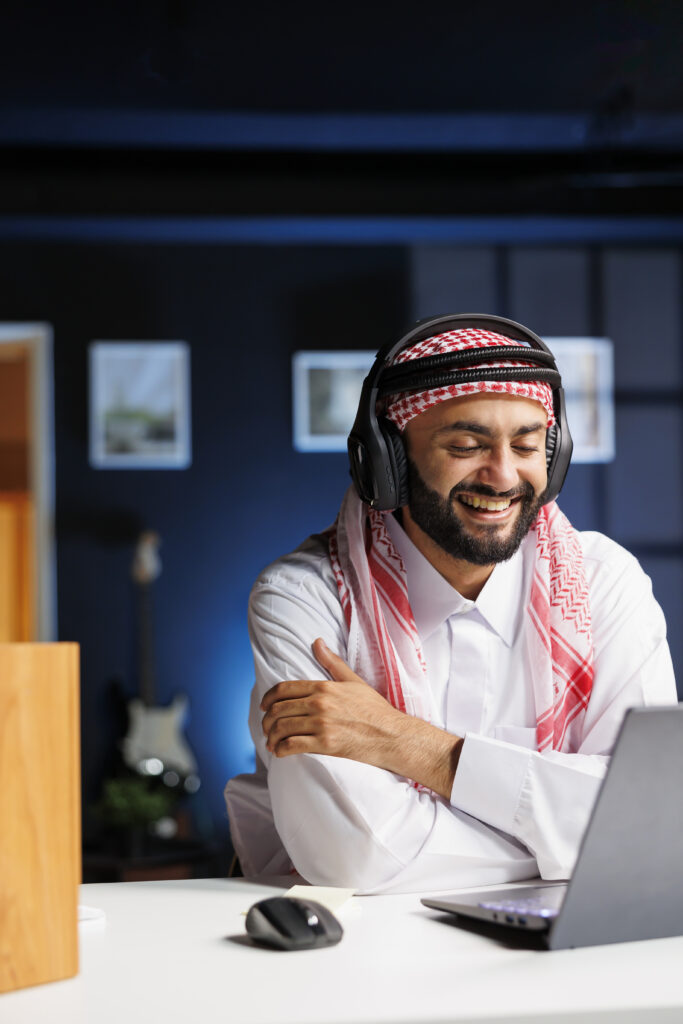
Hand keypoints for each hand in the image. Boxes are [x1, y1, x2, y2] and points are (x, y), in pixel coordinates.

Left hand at [260, 639, 462, 797]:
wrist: (391, 735)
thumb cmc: (375, 709)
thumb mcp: (354, 681)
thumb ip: (332, 662)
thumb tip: (316, 641)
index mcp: (324, 687)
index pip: (284, 689)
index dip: (268, 698)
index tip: (264, 706)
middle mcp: (320, 703)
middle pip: (279, 709)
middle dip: (267, 720)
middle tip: (266, 727)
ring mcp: (322, 724)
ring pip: (282, 728)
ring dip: (271, 736)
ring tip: (271, 742)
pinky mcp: (326, 744)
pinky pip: (292, 746)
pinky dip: (281, 750)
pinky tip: (280, 752)